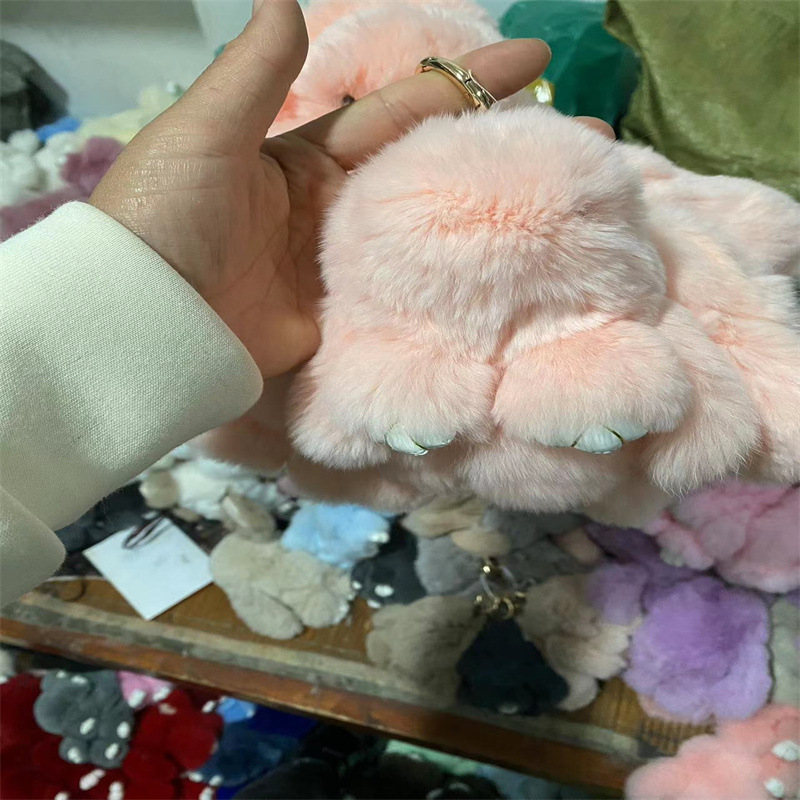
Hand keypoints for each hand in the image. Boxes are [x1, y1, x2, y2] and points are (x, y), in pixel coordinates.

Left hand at [91, 0, 601, 378]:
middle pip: (426, 174)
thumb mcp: (205, 134)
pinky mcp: (340, 323)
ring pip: (423, 238)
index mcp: (308, 158)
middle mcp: (334, 210)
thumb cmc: (163, 216)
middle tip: (576, 141)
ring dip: (484, 224)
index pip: (401, 111)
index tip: (534, 63)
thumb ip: (253, 74)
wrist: (140, 318)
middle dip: (494, 153)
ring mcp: (341, 269)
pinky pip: (399, 302)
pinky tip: (500, 280)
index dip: (463, 86)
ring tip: (560, 206)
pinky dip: (443, 291)